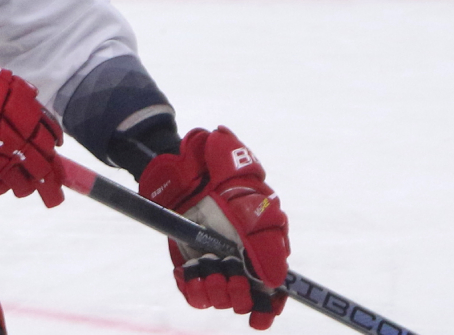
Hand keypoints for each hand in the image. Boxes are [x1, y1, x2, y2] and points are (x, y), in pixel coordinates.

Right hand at [0, 29, 63, 206]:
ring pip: (12, 183)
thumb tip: (45, 127)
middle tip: (54, 192)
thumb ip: (23, 100)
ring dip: (21, 187)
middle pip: (36, 167)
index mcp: (14, 115)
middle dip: (48, 181)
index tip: (57, 159)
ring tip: (24, 188)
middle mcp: (1, 138)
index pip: (46, 140)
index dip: (53, 152)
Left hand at [138, 127, 289, 329]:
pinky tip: (186, 274)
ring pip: (226, 297)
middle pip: (254, 294)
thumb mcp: (225, 156)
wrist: (176, 174)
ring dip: (216, 291)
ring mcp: (222, 264)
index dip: (275, 292)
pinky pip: (199, 296)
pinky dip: (194, 291)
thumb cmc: (207, 165)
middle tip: (224, 272)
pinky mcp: (197, 269)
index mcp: (264, 233)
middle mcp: (246, 255)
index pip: (277, 271)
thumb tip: (238, 156)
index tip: (267, 294)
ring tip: (202, 269)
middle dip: (241, 291)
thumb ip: (236, 160)